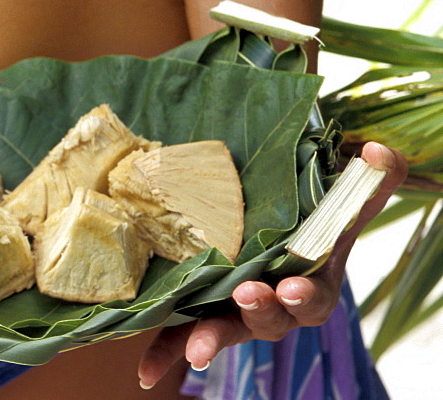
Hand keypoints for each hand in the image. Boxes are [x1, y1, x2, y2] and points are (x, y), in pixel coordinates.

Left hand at [137, 141, 407, 388]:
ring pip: (228, 330)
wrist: (267, 237)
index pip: (312, 295)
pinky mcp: (201, 317)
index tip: (290, 287)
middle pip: (272, 318)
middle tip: (247, 294)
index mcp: (310, 283)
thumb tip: (377, 149)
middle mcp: (275, 307)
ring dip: (212, 338)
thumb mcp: (338, 204)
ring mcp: (237, 315)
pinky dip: (165, 355)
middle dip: (261, 309)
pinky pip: (181, 339)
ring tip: (197, 350)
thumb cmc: (307, 225)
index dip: (302, 294)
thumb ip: (367, 181)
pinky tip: (145, 372)